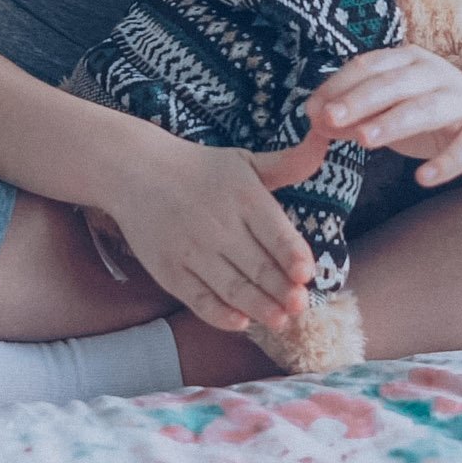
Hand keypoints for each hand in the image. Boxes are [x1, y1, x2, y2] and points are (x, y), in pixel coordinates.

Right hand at [98, 133, 313, 335]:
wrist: (135, 170)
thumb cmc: (201, 169)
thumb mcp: (245, 161)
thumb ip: (289, 163)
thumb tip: (326, 141)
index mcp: (242, 196)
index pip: (274, 232)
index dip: (292, 255)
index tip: (306, 273)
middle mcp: (218, 223)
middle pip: (257, 265)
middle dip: (281, 290)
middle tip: (300, 307)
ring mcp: (191, 249)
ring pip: (232, 287)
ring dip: (258, 307)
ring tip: (279, 321)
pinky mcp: (169, 269)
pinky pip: (198, 298)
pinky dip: (219, 314)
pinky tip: (239, 322)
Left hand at [309, 46, 461, 185]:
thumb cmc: (433, 113)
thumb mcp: (391, 111)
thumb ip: (355, 114)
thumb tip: (315, 120)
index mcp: (409, 60)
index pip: (370, 66)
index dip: (340, 86)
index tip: (313, 109)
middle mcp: (436, 74)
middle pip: (396, 83)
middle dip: (361, 100)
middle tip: (330, 118)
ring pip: (428, 108)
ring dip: (394, 122)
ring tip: (364, 139)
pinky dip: (446, 162)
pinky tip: (423, 178)